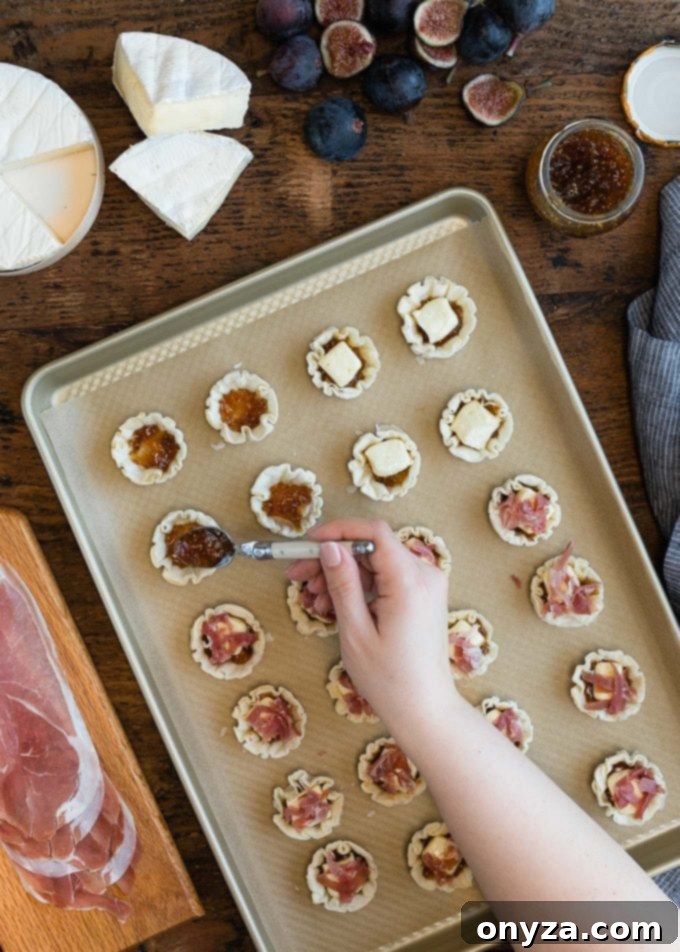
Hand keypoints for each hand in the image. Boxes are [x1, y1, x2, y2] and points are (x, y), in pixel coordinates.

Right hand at [286, 519, 456, 744]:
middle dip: (333, 558)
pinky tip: (335, 605)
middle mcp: (425, 575)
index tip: (307, 543)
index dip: (337, 531)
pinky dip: (361, 586)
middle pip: (371, 547)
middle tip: (298, 575)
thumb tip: (329, 547)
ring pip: (376, 562)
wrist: (425, 710)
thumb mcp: (356, 631)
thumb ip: (343, 584)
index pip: (373, 533)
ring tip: (314, 599)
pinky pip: (387, 578)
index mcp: (410, 581)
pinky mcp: (423, 595)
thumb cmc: (389, 679)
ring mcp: (427, 585)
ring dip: (343, 574)